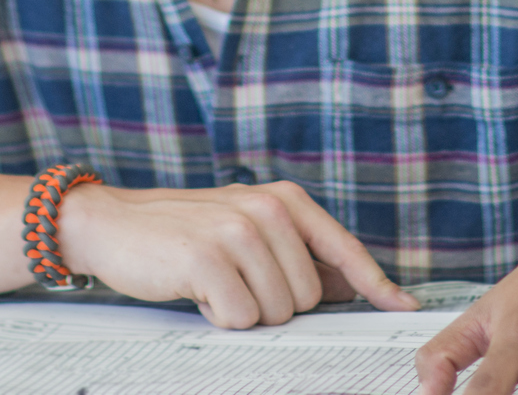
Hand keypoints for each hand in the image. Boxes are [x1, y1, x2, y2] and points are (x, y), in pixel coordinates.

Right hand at [56, 180, 418, 327]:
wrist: (115, 223)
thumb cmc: (187, 234)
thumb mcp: (249, 229)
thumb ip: (298, 253)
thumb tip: (352, 288)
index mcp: (286, 200)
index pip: (343, 249)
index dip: (375, 284)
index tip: (403, 306)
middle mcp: (267, 209)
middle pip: (308, 298)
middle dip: (274, 305)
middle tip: (235, 281)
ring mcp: (238, 230)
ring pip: (276, 313)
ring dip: (243, 311)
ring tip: (214, 282)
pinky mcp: (207, 256)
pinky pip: (239, 318)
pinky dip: (218, 317)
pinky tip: (196, 291)